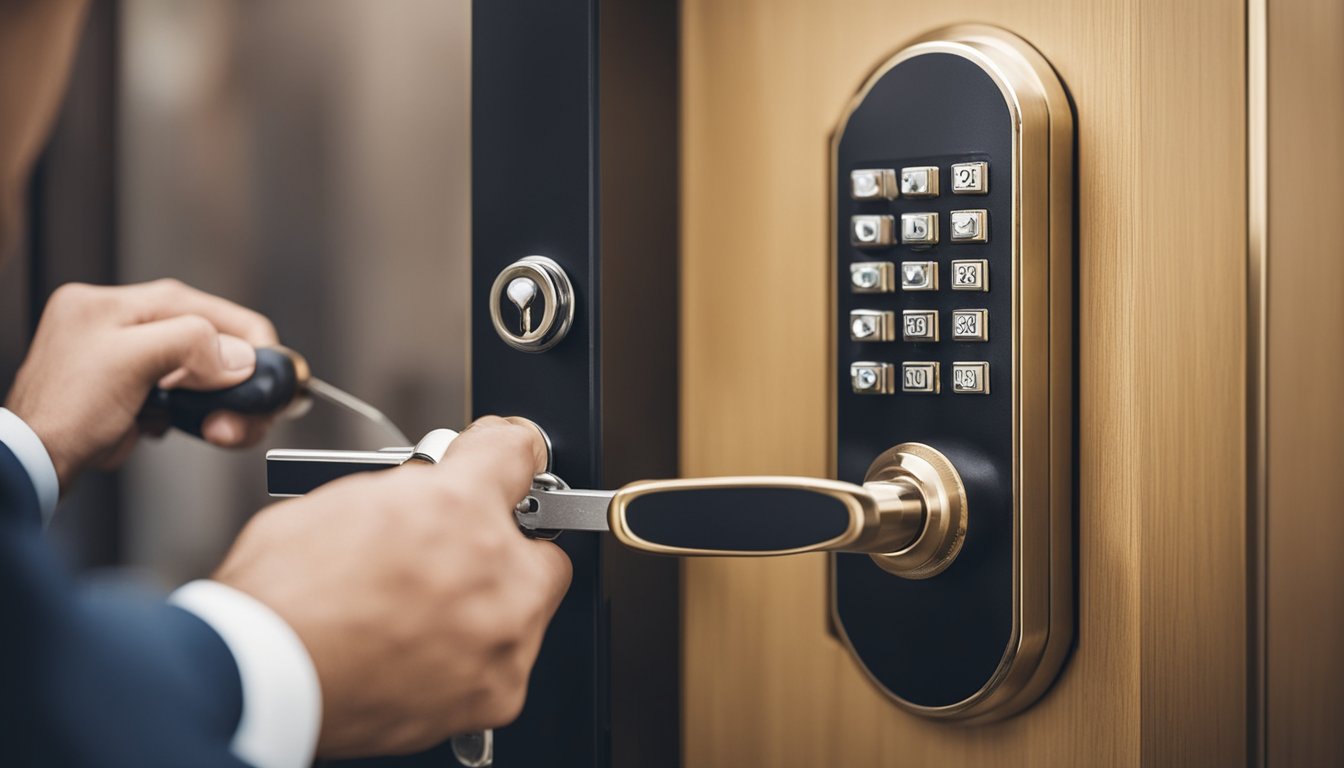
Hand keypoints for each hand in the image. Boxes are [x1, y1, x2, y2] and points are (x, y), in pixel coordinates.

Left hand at [3, 279, 279, 489]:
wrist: (32, 465)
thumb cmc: (63, 413)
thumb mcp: (130, 362)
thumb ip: (191, 343)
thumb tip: (240, 355)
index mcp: (113, 303)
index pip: (203, 307)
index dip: (247, 340)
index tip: (272, 374)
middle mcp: (120, 324)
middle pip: (207, 340)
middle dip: (234, 381)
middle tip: (246, 415)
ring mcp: (125, 359)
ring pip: (199, 370)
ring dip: (218, 402)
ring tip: (218, 429)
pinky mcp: (129, 391)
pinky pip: (182, 394)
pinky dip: (193, 413)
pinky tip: (183, 427)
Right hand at [212, 416, 570, 757]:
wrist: (256, 679)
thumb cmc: (282, 596)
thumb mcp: (338, 499)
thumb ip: (405, 490)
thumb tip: (425, 489)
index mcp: (456, 506)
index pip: (518, 451)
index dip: (505, 450)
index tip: (505, 457)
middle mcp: (495, 570)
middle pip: (540, 544)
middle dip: (505, 547)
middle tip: (457, 555)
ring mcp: (502, 637)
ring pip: (529, 609)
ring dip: (492, 605)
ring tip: (429, 613)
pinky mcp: (496, 692)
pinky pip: (507, 664)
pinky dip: (476, 659)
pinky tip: (428, 651)